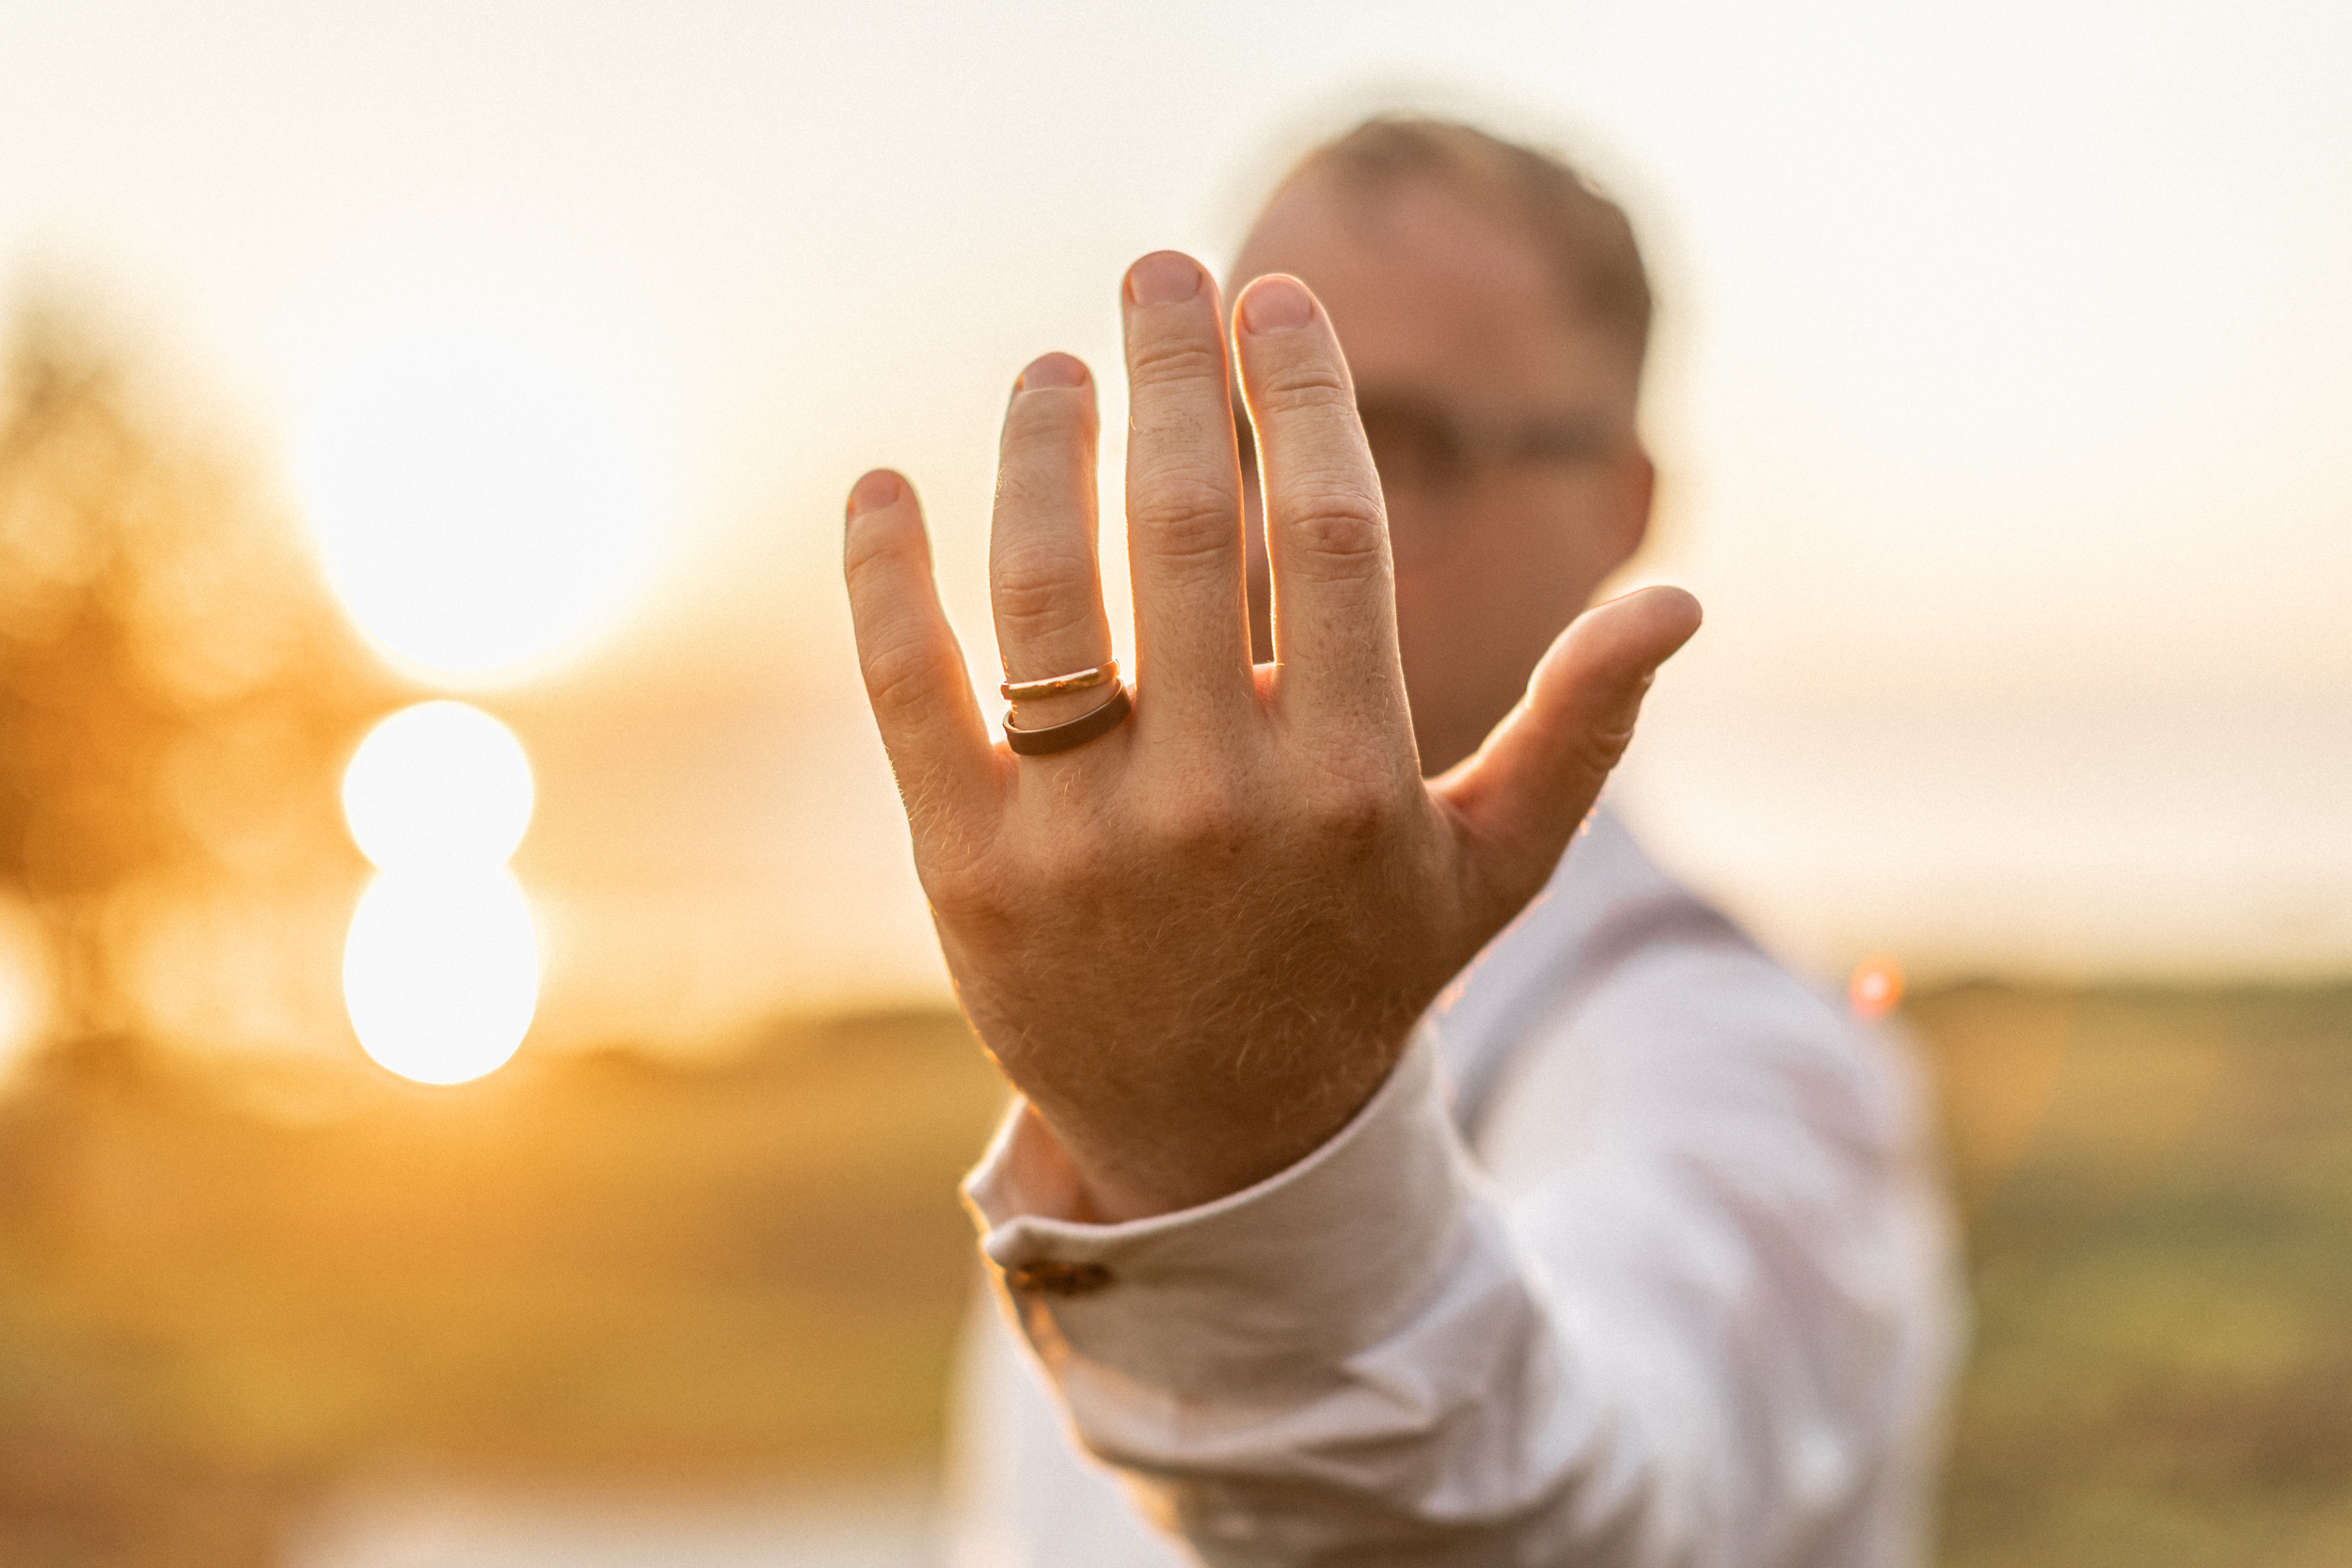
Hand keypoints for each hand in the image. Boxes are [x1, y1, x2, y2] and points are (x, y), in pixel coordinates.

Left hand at [844, 251, 1698, 1221]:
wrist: (1218, 1140)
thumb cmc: (1363, 969)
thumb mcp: (1490, 866)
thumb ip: (1583, 730)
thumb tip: (1683, 599)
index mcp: (1353, 784)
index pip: (1328, 535)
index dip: (1300, 395)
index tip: (1273, 297)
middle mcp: (1217, 804)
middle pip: (1180, 529)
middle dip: (1167, 373)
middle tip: (1156, 269)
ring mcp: (1082, 840)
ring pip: (1041, 591)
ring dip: (1038, 449)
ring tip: (1051, 370)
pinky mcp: (969, 871)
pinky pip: (909, 691)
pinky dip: (884, 578)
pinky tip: (883, 486)